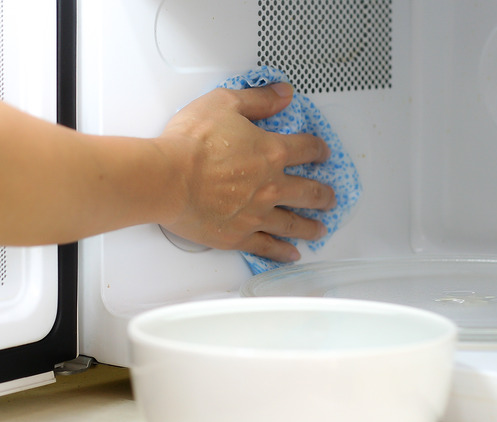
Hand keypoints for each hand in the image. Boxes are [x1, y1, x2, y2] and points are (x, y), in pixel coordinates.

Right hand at [158, 83, 335, 262]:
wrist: (166, 178)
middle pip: (309, 192)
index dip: (319, 150)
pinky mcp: (237, 236)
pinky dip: (282, 252)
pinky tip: (292, 254)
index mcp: (271, 152)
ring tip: (320, 229)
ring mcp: (256, 215)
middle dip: (324, 195)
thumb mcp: (224, 103)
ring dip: (310, 226)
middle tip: (330, 198)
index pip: (306, 149)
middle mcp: (271, 186)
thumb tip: (283, 93)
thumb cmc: (190, 142)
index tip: (323, 154)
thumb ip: (258, 99)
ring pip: (294, 223)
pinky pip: (267, 247)